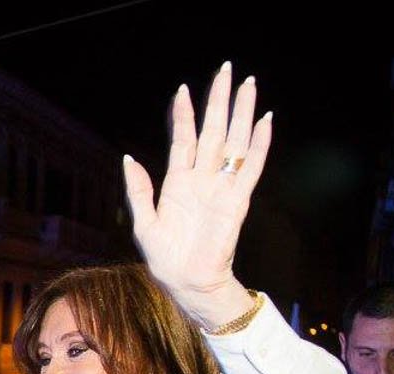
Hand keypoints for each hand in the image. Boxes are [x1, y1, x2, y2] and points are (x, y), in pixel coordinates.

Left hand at [123, 63, 272, 327]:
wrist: (187, 282)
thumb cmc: (164, 258)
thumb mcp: (143, 223)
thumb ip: (139, 190)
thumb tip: (129, 158)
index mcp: (178, 182)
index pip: (182, 139)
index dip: (183, 115)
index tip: (183, 90)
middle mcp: (202, 179)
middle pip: (213, 131)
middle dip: (219, 101)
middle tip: (226, 70)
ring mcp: (222, 187)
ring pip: (234, 141)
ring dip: (241, 113)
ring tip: (248, 84)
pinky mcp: (238, 200)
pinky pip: (252, 167)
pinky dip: (260, 144)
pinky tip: (264, 120)